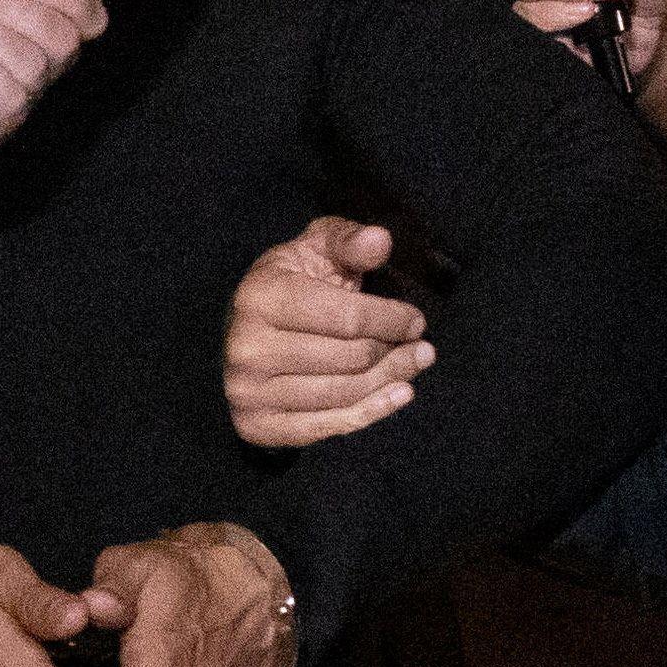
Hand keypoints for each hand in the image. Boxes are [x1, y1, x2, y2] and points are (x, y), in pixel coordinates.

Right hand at [223, 217, 431, 448]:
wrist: (245, 330)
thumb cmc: (290, 284)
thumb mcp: (316, 249)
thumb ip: (349, 241)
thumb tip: (381, 240)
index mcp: (261, 297)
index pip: (346, 318)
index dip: (390, 320)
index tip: (415, 321)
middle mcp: (248, 348)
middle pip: (349, 359)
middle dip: (395, 352)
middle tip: (420, 347)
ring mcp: (248, 391)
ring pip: (343, 393)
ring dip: (391, 380)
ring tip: (415, 364)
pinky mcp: (256, 425)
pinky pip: (327, 426)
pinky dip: (371, 412)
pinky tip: (399, 394)